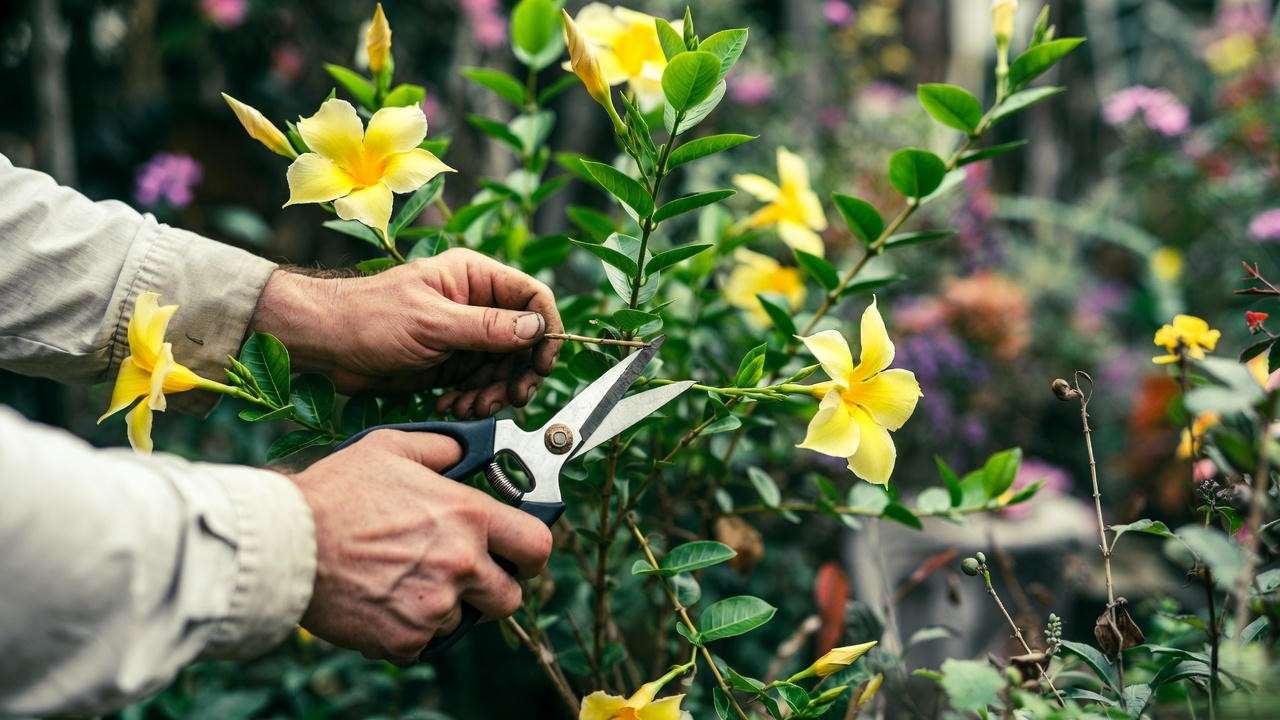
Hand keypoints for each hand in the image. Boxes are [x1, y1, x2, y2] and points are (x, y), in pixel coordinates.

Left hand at [253, 248, 563, 416]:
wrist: (324, 345)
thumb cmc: (370, 318)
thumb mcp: (432, 323)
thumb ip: (487, 327)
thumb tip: (535, 329)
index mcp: (474, 277)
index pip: (531, 297)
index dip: (545, 330)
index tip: (542, 363)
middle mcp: (475, 304)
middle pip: (523, 340)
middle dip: (517, 373)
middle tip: (510, 399)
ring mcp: (464, 336)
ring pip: (503, 368)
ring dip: (494, 393)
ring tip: (472, 407)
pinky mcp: (451, 364)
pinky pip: (479, 384)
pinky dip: (473, 399)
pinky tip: (453, 405)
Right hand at [290, 429, 553, 663]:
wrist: (285, 545)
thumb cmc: (335, 492)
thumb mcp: (391, 447)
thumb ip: (441, 447)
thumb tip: (466, 448)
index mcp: (468, 516)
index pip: (538, 546)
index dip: (532, 553)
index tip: (520, 555)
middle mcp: (461, 564)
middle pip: (510, 597)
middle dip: (493, 589)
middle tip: (462, 575)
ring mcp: (435, 607)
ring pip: (462, 620)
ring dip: (443, 606)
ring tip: (404, 580)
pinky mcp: (405, 640)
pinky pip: (423, 642)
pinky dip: (408, 629)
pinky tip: (381, 600)